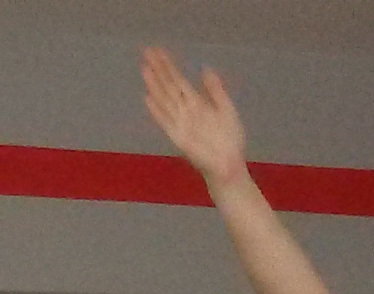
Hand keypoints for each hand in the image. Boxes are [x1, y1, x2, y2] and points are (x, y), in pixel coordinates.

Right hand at [140, 48, 247, 184]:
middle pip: (168, 85)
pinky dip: (157, 110)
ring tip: (145, 69)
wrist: (228, 163)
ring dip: (155, 85)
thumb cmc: (228, 139)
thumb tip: (205, 69)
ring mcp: (180, 122)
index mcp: (196, 102)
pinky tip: (148, 98)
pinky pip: (166, 120)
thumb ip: (215, 90)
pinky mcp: (178, 136)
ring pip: (165, 99)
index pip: (178, 79)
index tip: (158, 51)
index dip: (168, 65)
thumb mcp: (226, 108)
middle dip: (158, 69)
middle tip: (146, 51)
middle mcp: (184, 110)